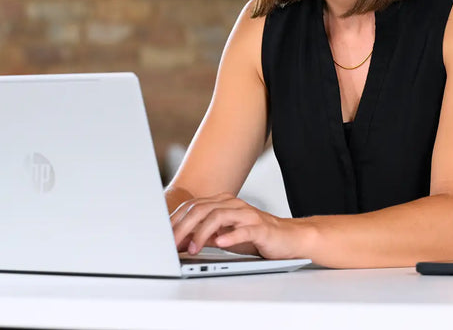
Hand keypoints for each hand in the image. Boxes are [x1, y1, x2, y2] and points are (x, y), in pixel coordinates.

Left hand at [170, 193, 309, 260]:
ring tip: (192, 248)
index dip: (176, 221)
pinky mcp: (261, 227)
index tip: (163, 237)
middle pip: (202, 209)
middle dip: (183, 227)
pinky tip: (219, 243)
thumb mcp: (224, 236)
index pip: (193, 206)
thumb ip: (204, 236)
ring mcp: (248, 214)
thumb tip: (179, 242)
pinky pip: (244, 229)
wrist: (289, 238)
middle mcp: (234, 205)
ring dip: (202, 233)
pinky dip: (230, 236)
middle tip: (171, 244)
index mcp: (223, 203)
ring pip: (219, 216)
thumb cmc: (256, 237)